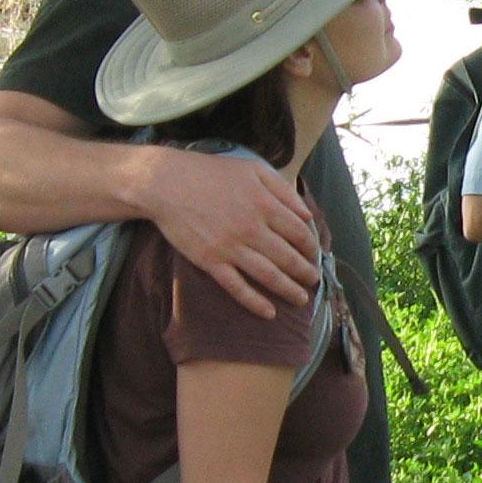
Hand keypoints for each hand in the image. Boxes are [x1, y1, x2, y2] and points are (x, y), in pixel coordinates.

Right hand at [145, 147, 320, 316]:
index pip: (299, 233)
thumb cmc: (211, 173)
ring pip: (268, 276)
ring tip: (301, 299)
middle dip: (305, 272)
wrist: (167, 184)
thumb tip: (307, 214)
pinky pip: (237, 287)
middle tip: (313, 280)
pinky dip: (255, 302)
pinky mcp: (210, 262)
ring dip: (289, 290)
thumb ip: (283, 189)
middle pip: (288, 257)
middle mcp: (252, 229)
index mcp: (265, 205)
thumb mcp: (253, 170)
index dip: (311, 247)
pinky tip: (269, 313)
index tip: (314, 255)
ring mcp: (231, 248)